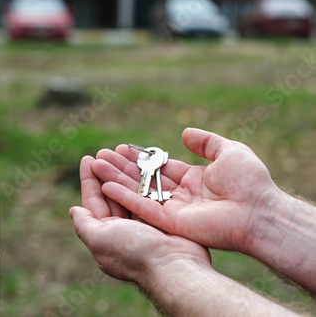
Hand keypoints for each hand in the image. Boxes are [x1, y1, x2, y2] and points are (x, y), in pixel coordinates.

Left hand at [70, 155, 210, 283]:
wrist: (175, 267)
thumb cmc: (134, 253)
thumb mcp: (101, 240)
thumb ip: (85, 224)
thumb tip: (73, 211)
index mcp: (106, 234)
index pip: (93, 202)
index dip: (89, 180)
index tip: (89, 158)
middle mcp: (124, 228)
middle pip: (112, 193)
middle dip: (107, 170)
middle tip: (106, 150)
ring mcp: (144, 222)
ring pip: (131, 190)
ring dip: (125, 170)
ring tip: (122, 150)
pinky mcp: (163, 217)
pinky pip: (150, 192)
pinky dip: (146, 178)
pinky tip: (144, 163)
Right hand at [92, 128, 278, 254]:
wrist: (258, 208)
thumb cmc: (250, 180)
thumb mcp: (228, 150)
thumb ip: (206, 141)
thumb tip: (184, 132)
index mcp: (194, 180)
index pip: (161, 167)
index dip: (141, 158)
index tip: (121, 148)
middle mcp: (182, 195)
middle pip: (145, 179)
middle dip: (123, 168)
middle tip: (101, 155)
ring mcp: (175, 210)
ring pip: (139, 193)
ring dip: (117, 180)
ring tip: (95, 165)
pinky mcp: (171, 223)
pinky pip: (143, 208)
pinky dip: (124, 197)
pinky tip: (105, 185)